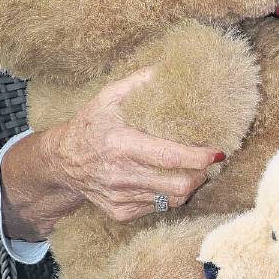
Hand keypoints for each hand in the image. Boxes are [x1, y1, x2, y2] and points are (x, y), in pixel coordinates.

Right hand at [49, 68, 225, 222]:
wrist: (61, 162)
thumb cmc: (90, 124)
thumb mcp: (109, 97)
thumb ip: (140, 82)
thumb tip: (170, 66)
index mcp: (121, 144)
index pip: (169, 157)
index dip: (198, 157)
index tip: (217, 152)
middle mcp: (121, 175)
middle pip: (178, 185)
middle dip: (201, 175)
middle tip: (208, 162)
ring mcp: (120, 197)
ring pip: (172, 199)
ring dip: (189, 185)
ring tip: (193, 170)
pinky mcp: (120, 212)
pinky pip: (158, 208)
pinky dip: (169, 195)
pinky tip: (168, 179)